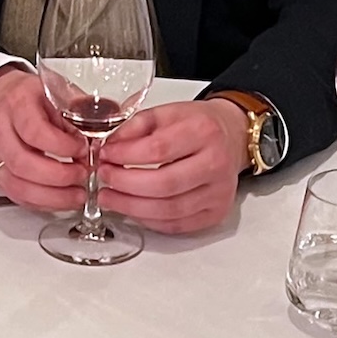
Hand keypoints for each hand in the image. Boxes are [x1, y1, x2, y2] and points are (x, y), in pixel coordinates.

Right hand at [0, 69, 87, 212]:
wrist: (2, 98)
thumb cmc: (31, 96)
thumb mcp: (57, 92)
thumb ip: (80, 111)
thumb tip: (103, 132)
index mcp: (17, 104)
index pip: (35, 132)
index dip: (62, 146)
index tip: (82, 149)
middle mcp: (0, 130)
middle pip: (23, 164)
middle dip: (59, 176)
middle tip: (83, 174)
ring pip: (18, 186)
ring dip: (52, 196)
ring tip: (77, 194)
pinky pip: (17, 196)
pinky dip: (42, 203)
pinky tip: (61, 199)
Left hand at [97, 102, 249, 234]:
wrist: (232, 137)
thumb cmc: (199, 125)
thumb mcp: (168, 112)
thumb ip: (136, 125)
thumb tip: (110, 146)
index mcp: (204, 132)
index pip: (159, 149)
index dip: (126, 155)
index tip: (106, 155)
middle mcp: (216, 164)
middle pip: (164, 184)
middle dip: (125, 184)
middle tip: (104, 178)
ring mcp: (219, 192)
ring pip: (169, 210)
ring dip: (132, 207)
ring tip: (110, 197)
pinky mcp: (215, 213)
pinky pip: (176, 225)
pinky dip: (149, 220)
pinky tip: (133, 209)